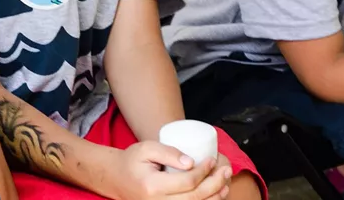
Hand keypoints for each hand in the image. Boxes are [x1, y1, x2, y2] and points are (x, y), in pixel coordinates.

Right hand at [111, 142, 229, 199]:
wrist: (117, 179)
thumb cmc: (132, 161)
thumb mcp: (146, 148)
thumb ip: (168, 152)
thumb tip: (191, 162)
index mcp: (153, 186)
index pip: (187, 182)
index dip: (203, 172)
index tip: (211, 160)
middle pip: (195, 198)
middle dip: (215, 184)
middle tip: (226, 169)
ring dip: (214, 198)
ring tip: (226, 183)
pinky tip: (215, 196)